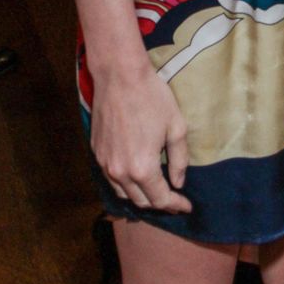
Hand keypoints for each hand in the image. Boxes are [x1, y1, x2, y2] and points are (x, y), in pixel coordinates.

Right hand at [90, 66, 191, 213]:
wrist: (119, 76)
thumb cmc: (152, 97)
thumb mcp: (176, 126)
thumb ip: (179, 159)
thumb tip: (179, 182)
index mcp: (142, 168)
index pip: (160, 199)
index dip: (175, 205)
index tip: (186, 206)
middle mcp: (120, 172)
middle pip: (141, 201)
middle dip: (159, 203)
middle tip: (173, 198)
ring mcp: (105, 164)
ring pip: (123, 194)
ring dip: (140, 196)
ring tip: (154, 190)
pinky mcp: (96, 153)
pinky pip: (111, 179)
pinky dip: (125, 184)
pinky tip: (135, 176)